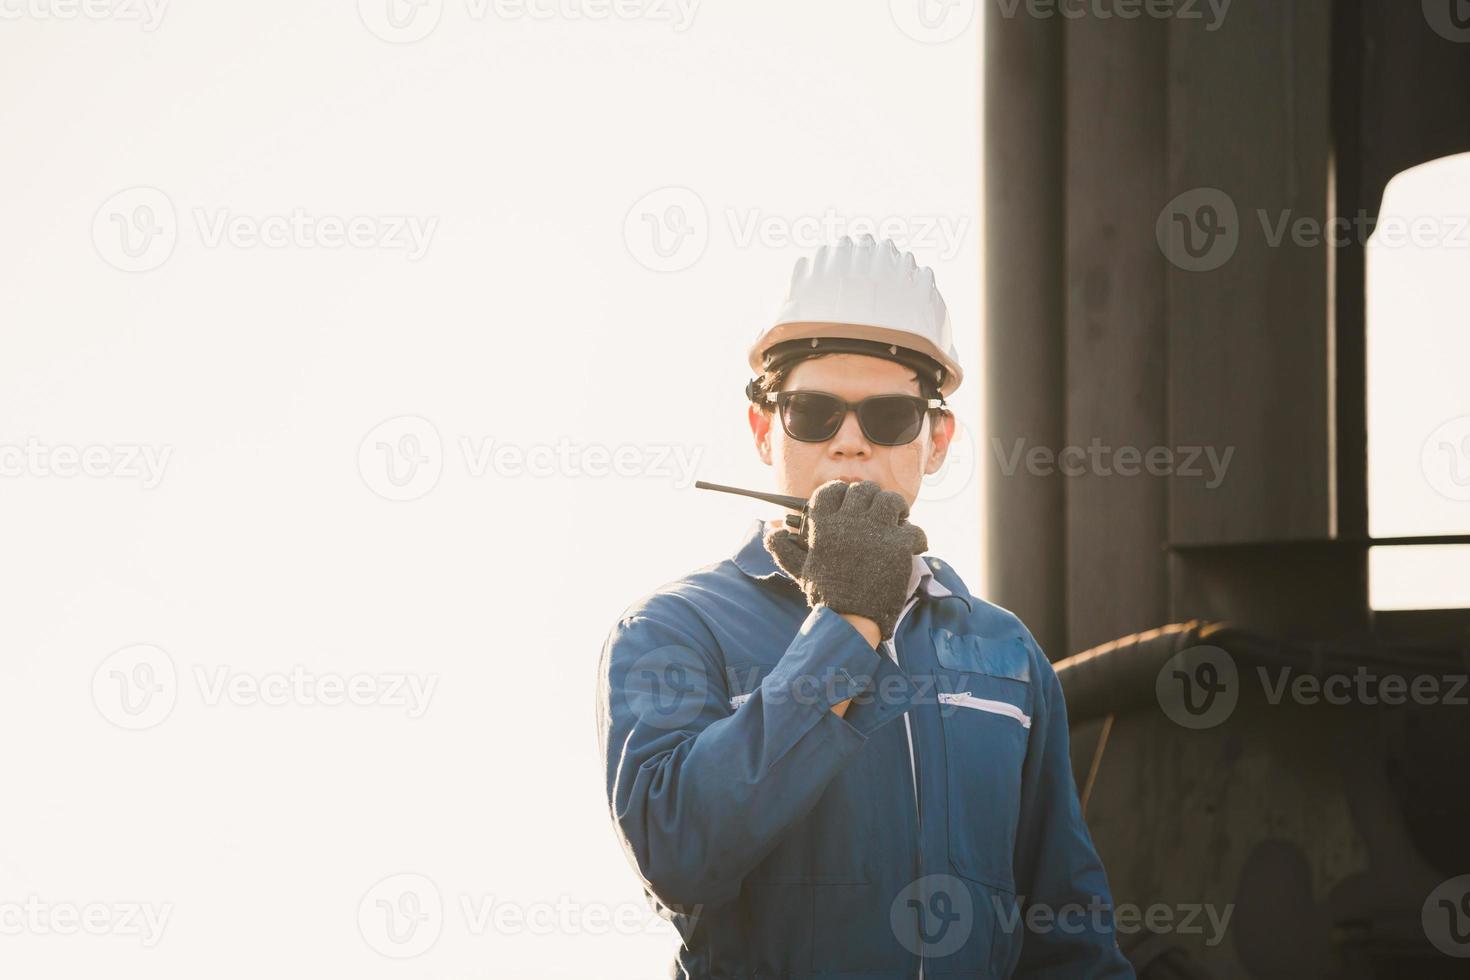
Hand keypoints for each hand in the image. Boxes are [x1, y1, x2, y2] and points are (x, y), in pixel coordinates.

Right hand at [761, 480, 926, 640]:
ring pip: (891, 500)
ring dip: (895, 507)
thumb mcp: (799, 570)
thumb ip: (783, 549)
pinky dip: (916, 535)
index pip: (831, 490)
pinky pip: (914, 528)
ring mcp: (876, 532)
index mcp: (824, 526)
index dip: (841, 491)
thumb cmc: (825, 595)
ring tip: (898, 518)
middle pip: (863, 490)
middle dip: (870, 497)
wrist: (850, 620)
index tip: (848, 501)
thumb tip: (771, 532)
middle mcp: (849, 523)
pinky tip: (913, 544)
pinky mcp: (899, 546)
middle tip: (876, 510)